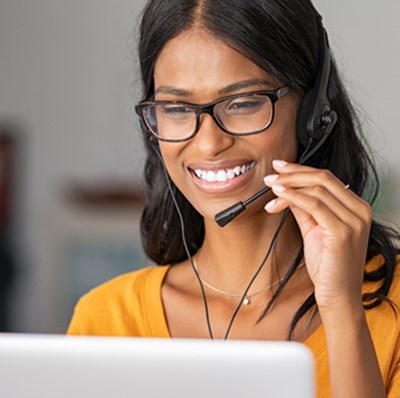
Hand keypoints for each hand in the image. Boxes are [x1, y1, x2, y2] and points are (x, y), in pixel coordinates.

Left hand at [263, 160, 371, 312]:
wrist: (337, 295)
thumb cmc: (328, 265)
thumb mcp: (314, 229)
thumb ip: (304, 208)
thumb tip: (287, 189)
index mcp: (356, 207)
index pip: (327, 178)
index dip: (300, 170)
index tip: (280, 167)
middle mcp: (359, 210)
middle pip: (323, 178)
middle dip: (293, 173)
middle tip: (271, 175)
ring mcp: (354, 220)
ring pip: (317, 189)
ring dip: (289, 186)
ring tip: (270, 188)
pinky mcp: (343, 232)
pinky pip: (313, 205)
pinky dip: (292, 197)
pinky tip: (277, 197)